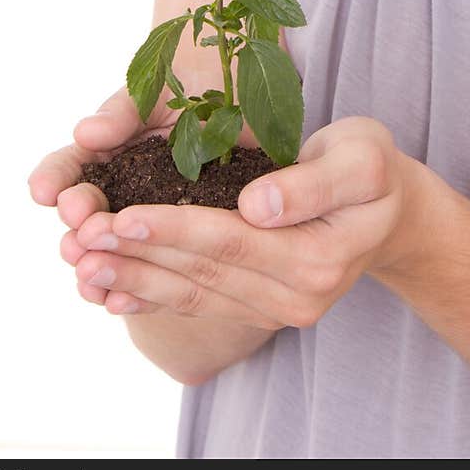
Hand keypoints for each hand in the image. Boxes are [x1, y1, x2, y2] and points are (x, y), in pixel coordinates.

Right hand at [28, 75, 260, 311]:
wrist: (255, 90)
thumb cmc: (197, 81)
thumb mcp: (159, 90)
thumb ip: (123, 114)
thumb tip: (85, 134)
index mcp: (111, 150)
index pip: (73, 167)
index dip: (56, 179)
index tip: (45, 192)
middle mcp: (127, 187)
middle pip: (90, 215)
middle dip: (79, 226)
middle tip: (77, 233)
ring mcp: (156, 216)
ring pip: (116, 250)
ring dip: (97, 265)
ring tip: (87, 273)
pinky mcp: (189, 240)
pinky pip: (158, 271)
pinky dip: (134, 290)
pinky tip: (117, 302)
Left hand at [72, 116, 425, 325]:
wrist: (390, 211)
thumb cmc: (373, 169)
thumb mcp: (362, 158)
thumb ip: (313, 183)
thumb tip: (258, 206)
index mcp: (318, 258)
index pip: (231, 241)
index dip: (173, 227)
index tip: (121, 214)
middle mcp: (295, 298)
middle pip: (201, 272)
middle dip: (135, 254)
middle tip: (79, 235)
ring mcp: (274, 310)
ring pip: (191, 293)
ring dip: (131, 279)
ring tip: (79, 262)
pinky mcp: (256, 308)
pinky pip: (197, 302)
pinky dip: (148, 294)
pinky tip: (108, 288)